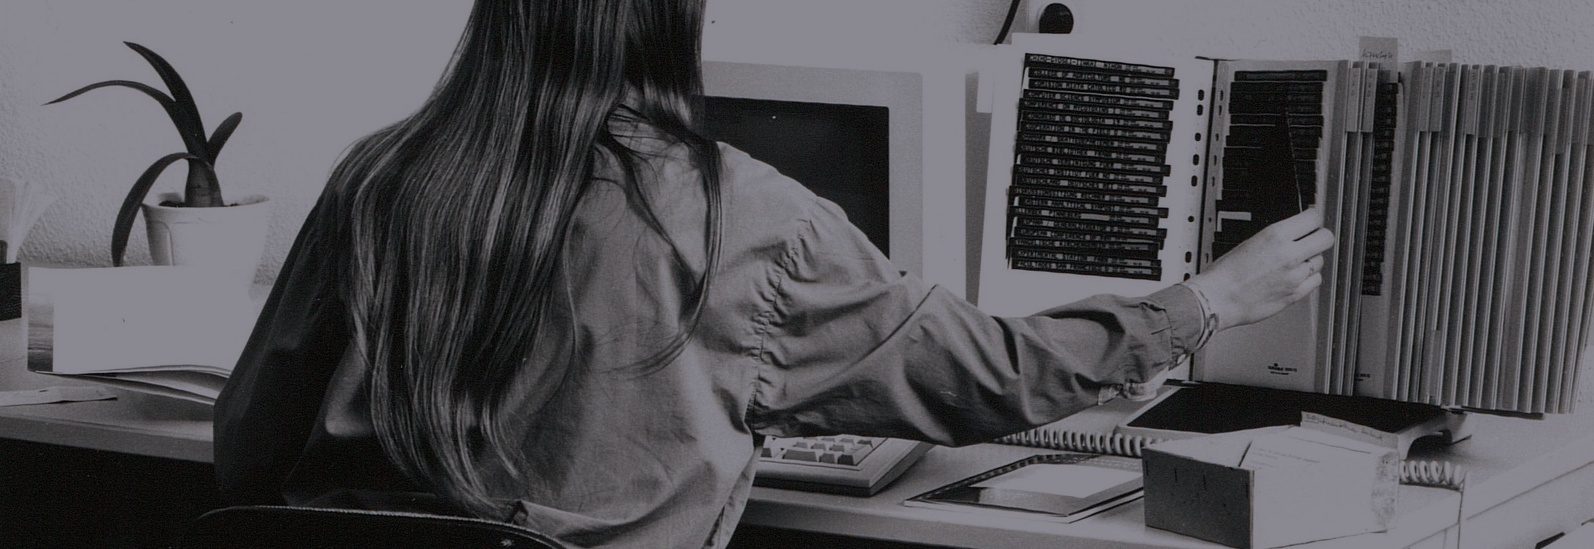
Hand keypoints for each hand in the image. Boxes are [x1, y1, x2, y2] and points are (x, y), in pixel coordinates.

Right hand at [1183, 207, 1334, 330]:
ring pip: (1320, 261)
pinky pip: (1315, 280)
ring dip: (1311, 259)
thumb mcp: (1251, 241)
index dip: (1313, 218)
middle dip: (1320, 237)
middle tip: (1312, 239)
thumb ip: (1278, 236)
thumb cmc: (1225, 273)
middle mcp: (1289, 254)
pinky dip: (1309, 278)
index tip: (1311, 221)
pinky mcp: (1296, 294)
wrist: (1217, 298)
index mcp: (1275, 236)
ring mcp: (1295, 275)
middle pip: (1326, 238)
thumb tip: (1295, 232)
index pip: (1313, 218)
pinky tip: (1295, 277)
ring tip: (1295, 263)